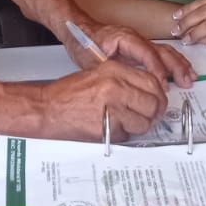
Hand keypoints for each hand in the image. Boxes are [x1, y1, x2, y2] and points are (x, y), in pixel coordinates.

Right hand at [41, 60, 166, 140]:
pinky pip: (127, 135)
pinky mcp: (107, 128)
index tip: (157, 101)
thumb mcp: (99, 74)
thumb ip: (125, 80)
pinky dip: (122, 135)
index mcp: (115, 70)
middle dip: (153, 113)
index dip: (158, 95)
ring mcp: (112, 108)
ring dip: (138, 126)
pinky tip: (110, 128)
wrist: (47, 108)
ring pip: (144, 123)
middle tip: (146, 116)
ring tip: (124, 123)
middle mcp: (116, 87)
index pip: (152, 82)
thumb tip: (150, 92)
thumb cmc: (69, 93)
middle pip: (153, 103)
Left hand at [63, 18, 196, 88]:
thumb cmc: (83, 43)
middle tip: (186, 82)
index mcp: (125, 38)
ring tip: (190, 77)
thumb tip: (130, 84)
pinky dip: (173, 62)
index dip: (157, 70)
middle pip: (162, 51)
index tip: (162, 85)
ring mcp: (140, 41)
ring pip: (165, 51)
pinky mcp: (140, 47)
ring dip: (179, 64)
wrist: (77, 29)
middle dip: (176, 67)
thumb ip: (113, 71)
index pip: (147, 53)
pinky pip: (160, 54)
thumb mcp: (93, 61)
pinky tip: (181, 71)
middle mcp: (136, 37)